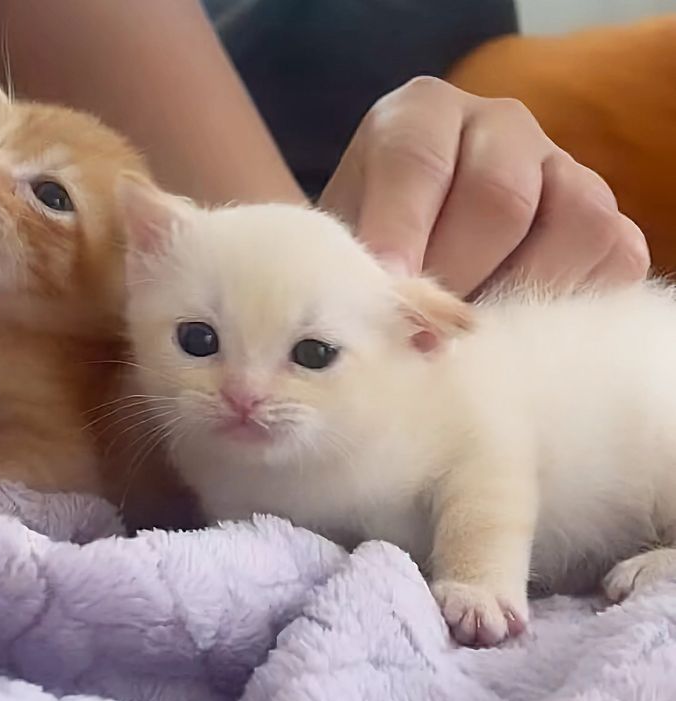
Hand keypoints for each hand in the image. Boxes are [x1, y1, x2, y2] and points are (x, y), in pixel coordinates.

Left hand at [319, 76, 649, 296]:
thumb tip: (388, 310)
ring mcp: (561, 164)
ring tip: (472, 326)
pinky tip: (519, 320)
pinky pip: (615, 255)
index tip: (390, 287)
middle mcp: (499, 123)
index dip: (401, 229)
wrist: (415, 252)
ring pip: (574, 222)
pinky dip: (572, 299)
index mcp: (422, 113)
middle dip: (459, 275)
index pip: (418, 159)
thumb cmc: (372, 244)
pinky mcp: (605, 216)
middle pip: (499, 197)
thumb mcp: (346, 241)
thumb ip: (358, 262)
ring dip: (520, 290)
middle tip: (427, 326)